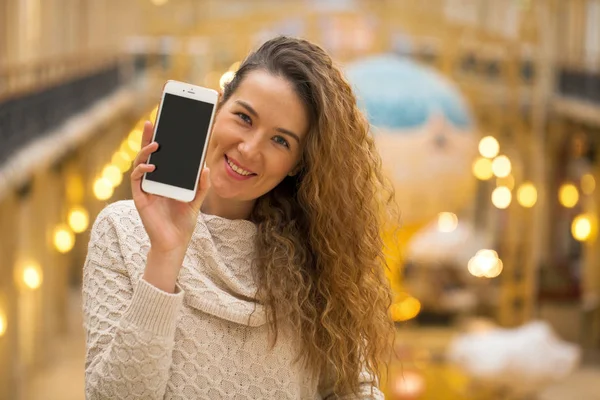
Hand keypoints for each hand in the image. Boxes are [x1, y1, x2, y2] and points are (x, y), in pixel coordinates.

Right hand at [131, 121, 210, 257]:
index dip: (161, 139)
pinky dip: (142, 169)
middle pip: (148, 154)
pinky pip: (137, 179)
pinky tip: (151, 165)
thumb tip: (205, 167)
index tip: (165, 124)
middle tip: (151, 121)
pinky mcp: (140, 197)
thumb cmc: (183, 221)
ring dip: (145, 151)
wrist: (175, 242)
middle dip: (148, 137)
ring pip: (140, 163)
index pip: (162, 155)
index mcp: (166, 178)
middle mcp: (153, 180)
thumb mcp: (197, 200)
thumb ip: (201, 185)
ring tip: (156, 142)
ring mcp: (145, 188)